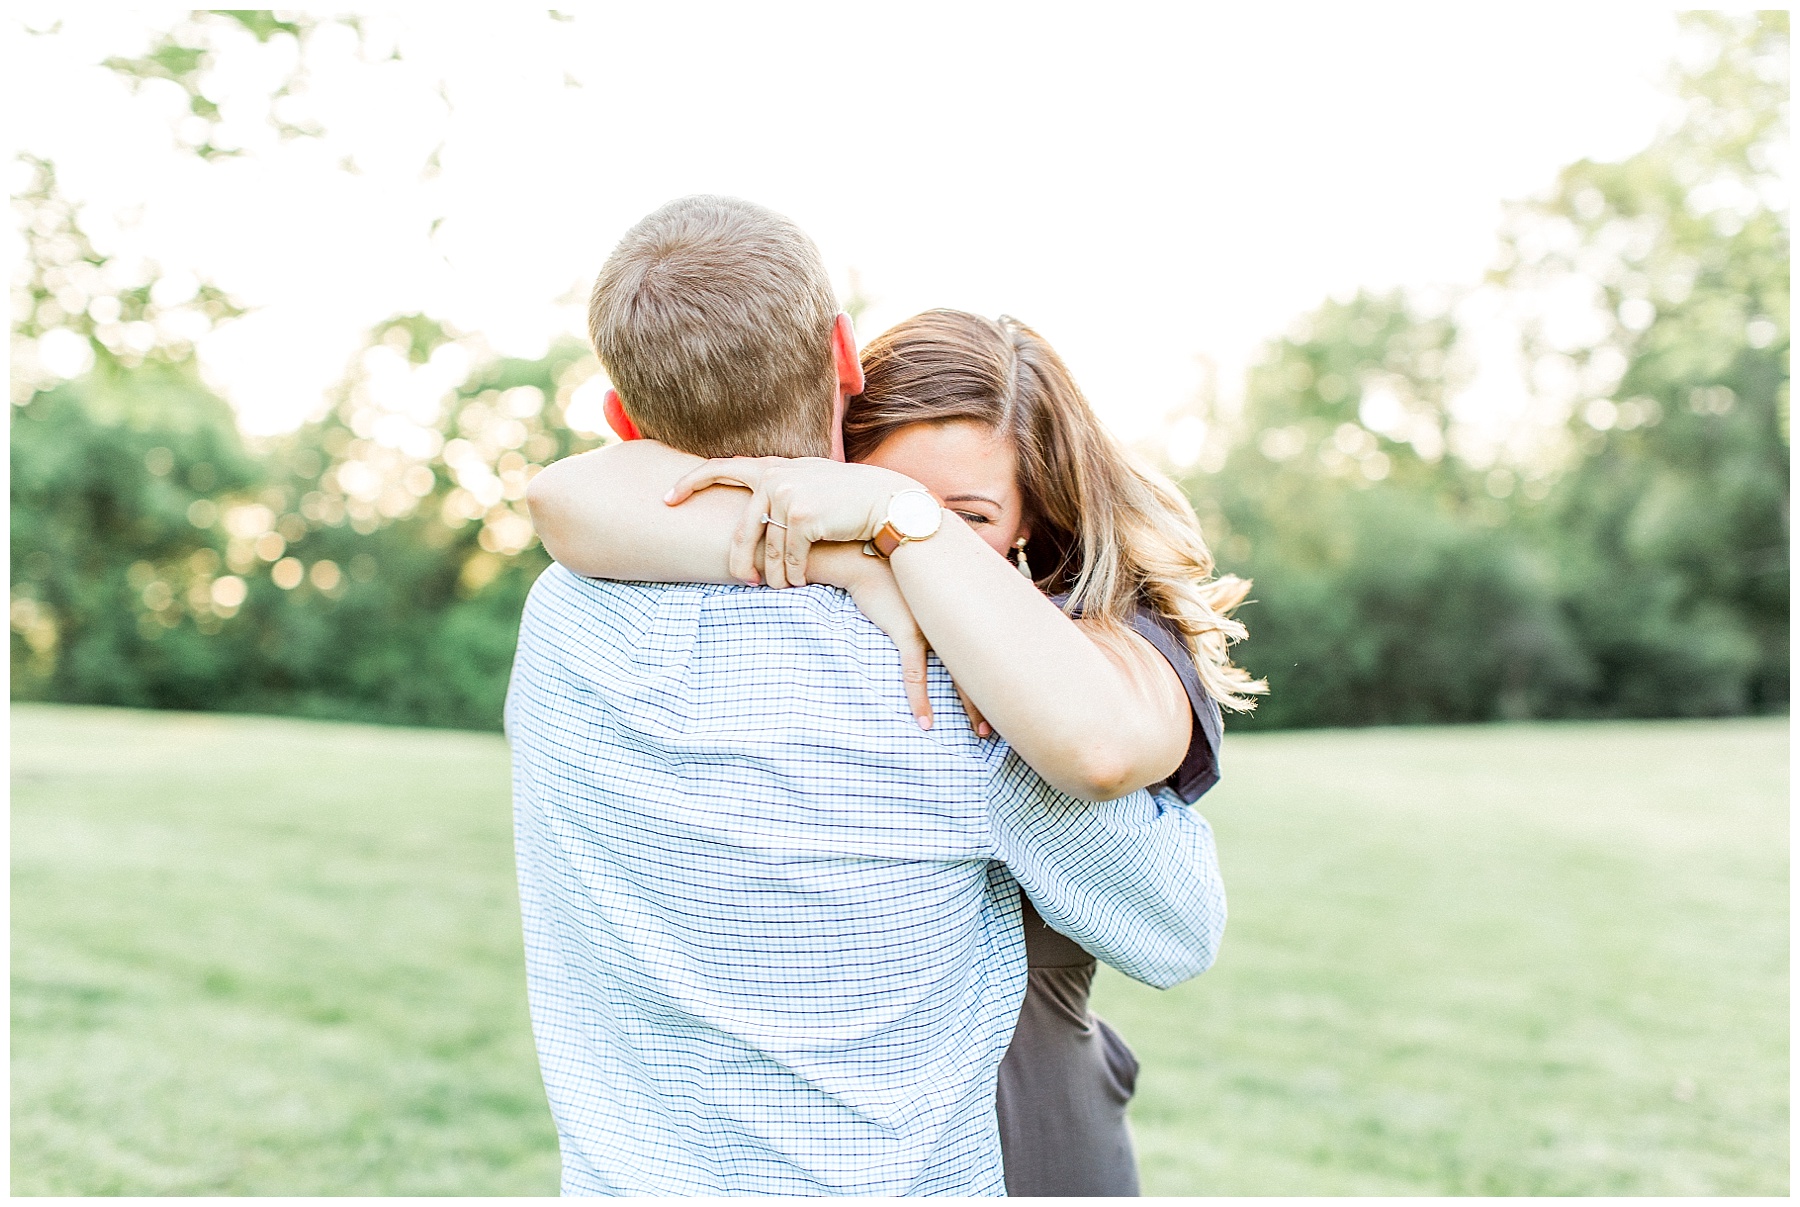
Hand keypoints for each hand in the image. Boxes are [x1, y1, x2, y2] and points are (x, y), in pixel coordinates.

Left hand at [665, 456, 923, 588]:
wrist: (887, 502)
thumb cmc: (848, 499)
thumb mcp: (810, 483)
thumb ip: (781, 487)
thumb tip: (753, 507)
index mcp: (773, 467)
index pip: (720, 467)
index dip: (689, 482)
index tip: (666, 498)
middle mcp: (775, 477)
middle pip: (741, 530)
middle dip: (738, 561)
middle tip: (742, 581)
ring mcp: (788, 496)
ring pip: (767, 550)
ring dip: (773, 575)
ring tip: (778, 587)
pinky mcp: (803, 518)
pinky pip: (789, 558)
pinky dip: (793, 575)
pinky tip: (799, 582)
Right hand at [836, 559, 990, 736]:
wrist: (867, 559)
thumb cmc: (895, 574)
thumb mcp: (928, 588)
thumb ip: (946, 602)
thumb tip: (957, 616)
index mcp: (964, 611)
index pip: (991, 647)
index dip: (1000, 676)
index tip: (1009, 698)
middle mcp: (955, 620)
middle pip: (982, 667)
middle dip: (994, 699)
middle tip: (1003, 726)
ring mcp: (933, 628)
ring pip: (959, 676)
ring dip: (971, 707)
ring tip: (980, 733)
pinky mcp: (907, 633)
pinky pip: (915, 674)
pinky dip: (919, 700)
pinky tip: (924, 722)